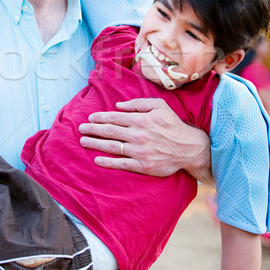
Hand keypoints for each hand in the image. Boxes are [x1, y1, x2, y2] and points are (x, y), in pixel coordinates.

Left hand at [79, 97, 212, 181]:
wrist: (189, 148)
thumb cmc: (173, 125)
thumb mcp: (159, 106)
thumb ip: (138, 103)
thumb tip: (118, 106)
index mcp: (141, 119)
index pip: (114, 117)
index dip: (100, 117)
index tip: (90, 117)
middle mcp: (138, 135)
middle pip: (109, 131)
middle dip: (92, 129)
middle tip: (81, 129)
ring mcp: (139, 151)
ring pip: (112, 147)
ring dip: (95, 144)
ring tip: (83, 141)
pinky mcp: (143, 165)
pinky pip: (121, 164)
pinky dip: (107, 162)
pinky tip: (97, 159)